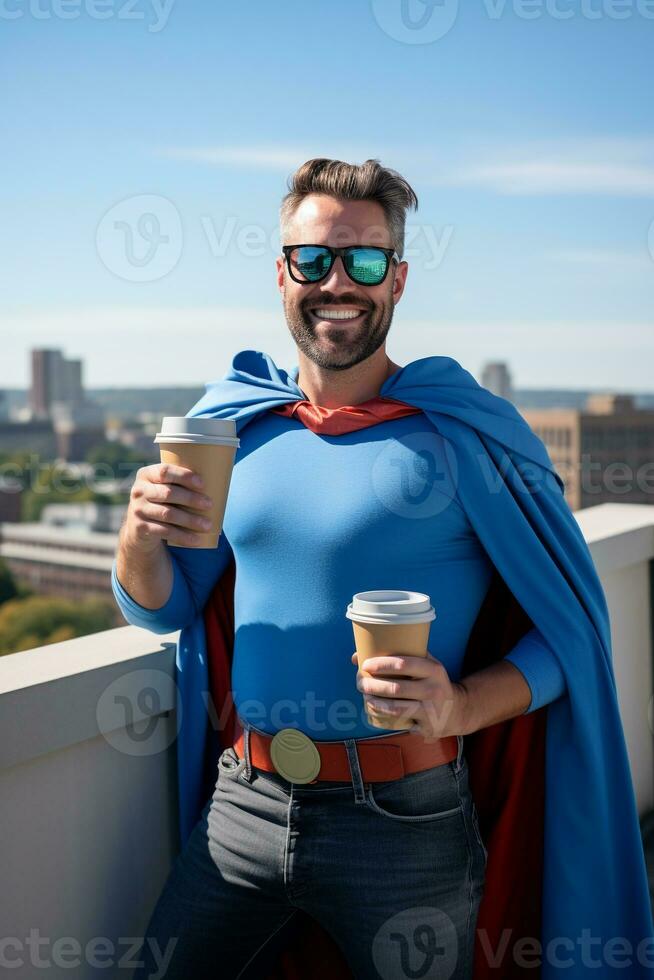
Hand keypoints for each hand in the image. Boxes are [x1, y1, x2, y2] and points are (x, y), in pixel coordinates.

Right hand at [124, 462, 214, 551]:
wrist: (139, 528)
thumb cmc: (162, 502)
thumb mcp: (164, 488)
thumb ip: (181, 482)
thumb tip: (220, 479)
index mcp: (146, 474)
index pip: (164, 471)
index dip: (184, 476)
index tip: (202, 483)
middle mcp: (139, 491)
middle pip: (168, 493)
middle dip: (191, 499)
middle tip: (210, 504)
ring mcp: (138, 510)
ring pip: (168, 514)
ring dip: (190, 520)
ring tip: (208, 525)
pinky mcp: (141, 528)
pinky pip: (165, 532)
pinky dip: (183, 536)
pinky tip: (196, 540)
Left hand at [350, 651, 466, 740]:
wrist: (458, 710)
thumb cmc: (432, 682)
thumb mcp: (425, 664)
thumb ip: (398, 655)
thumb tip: (357, 656)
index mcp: (433, 669)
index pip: (403, 664)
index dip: (381, 664)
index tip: (366, 665)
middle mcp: (434, 689)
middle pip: (396, 688)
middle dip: (372, 685)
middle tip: (359, 682)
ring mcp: (431, 710)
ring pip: (395, 708)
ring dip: (375, 702)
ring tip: (365, 696)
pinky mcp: (427, 727)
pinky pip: (399, 722)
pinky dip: (383, 716)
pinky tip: (374, 709)